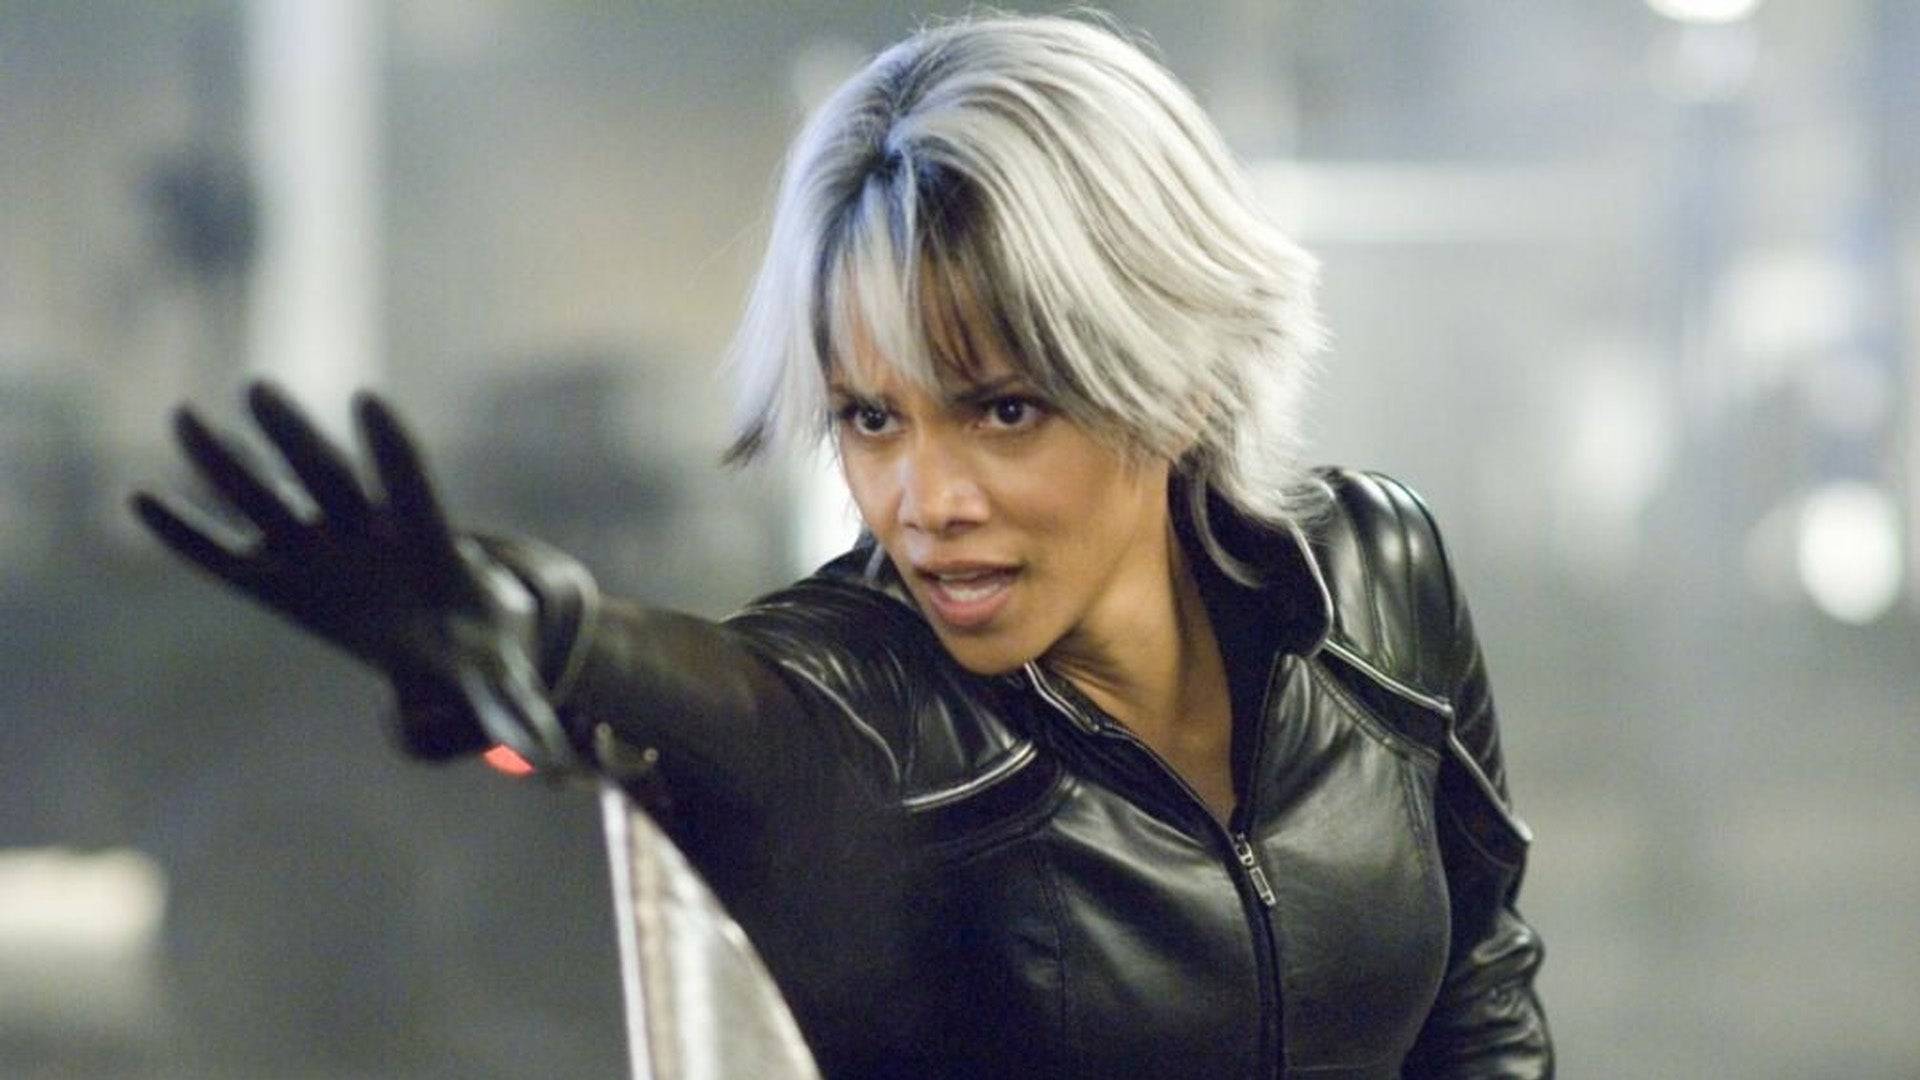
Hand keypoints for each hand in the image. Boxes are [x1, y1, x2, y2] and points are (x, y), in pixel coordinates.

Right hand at [132, 382, 577, 766]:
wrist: (464, 641)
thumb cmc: (488, 652)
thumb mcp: (502, 682)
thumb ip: (512, 711)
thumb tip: (541, 754)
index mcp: (430, 551)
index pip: (412, 490)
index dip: (393, 451)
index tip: (368, 404)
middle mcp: (371, 538)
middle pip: (332, 479)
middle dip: (297, 439)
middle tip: (258, 390)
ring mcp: (325, 553)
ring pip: (274, 500)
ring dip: (231, 465)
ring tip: (183, 416)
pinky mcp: (288, 582)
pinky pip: (229, 557)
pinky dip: (190, 536)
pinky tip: (142, 501)